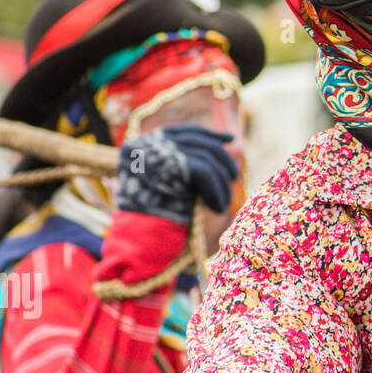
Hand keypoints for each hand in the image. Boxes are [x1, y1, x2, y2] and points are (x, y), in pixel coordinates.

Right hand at [117, 124, 238, 226]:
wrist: (138, 240)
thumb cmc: (155, 218)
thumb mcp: (164, 181)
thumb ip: (183, 162)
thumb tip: (221, 144)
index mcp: (142, 144)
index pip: (183, 132)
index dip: (209, 135)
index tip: (229, 140)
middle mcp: (148, 144)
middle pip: (198, 143)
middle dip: (221, 159)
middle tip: (233, 175)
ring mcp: (159, 152)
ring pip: (206, 159)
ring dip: (221, 182)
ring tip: (225, 201)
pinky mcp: (172, 165)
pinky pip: (207, 174)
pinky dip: (217, 191)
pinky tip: (218, 207)